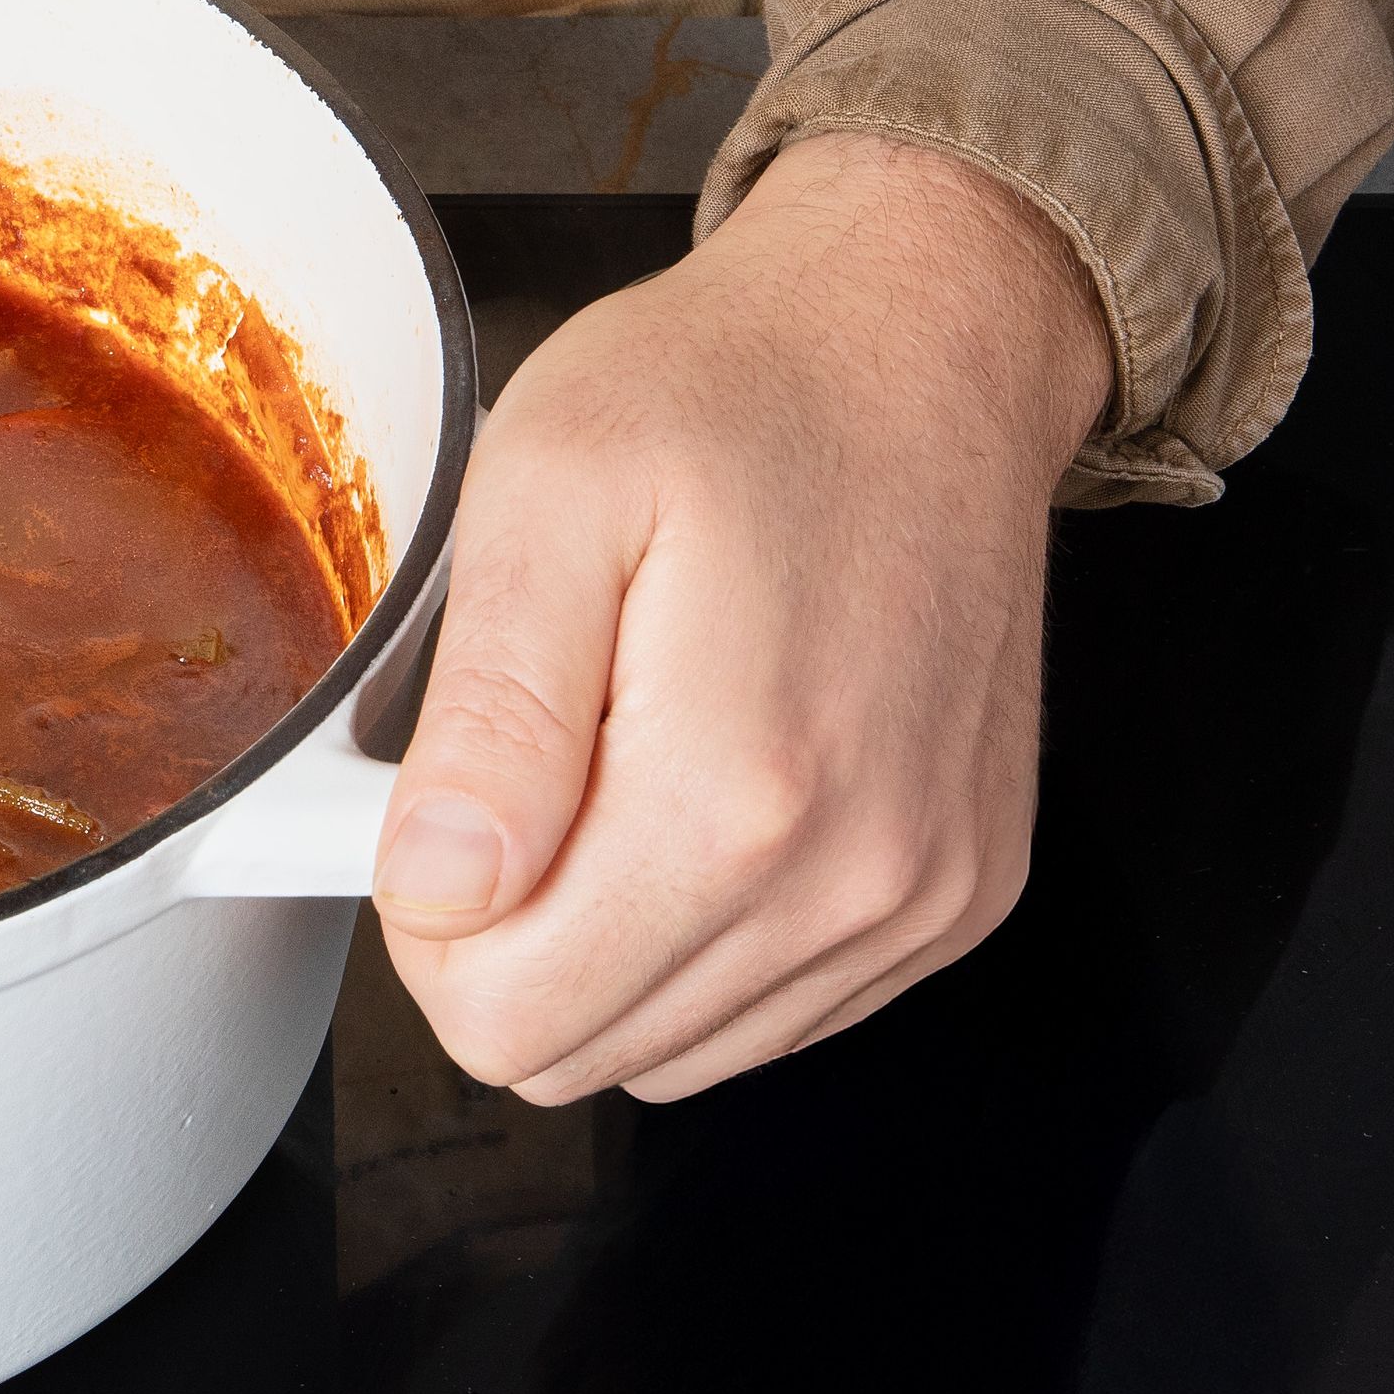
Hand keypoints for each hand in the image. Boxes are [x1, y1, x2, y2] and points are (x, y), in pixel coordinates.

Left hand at [374, 131, 1113, 1101]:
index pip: (509, 1021)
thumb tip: (436, 893)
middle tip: (521, 770)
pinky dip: (705, 937)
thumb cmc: (729, 390)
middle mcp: (855, 879)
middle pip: (587, 1053)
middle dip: (507, 941)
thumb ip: (488, 722)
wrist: (924, 340)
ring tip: (620, 759)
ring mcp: (923, 900)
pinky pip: (777, 1010)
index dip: (432, 926)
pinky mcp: (962, 896)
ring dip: (609, 940)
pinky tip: (700, 794)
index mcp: (736, 795)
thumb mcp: (547, 500)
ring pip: (679, 1049)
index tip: (444, 802)